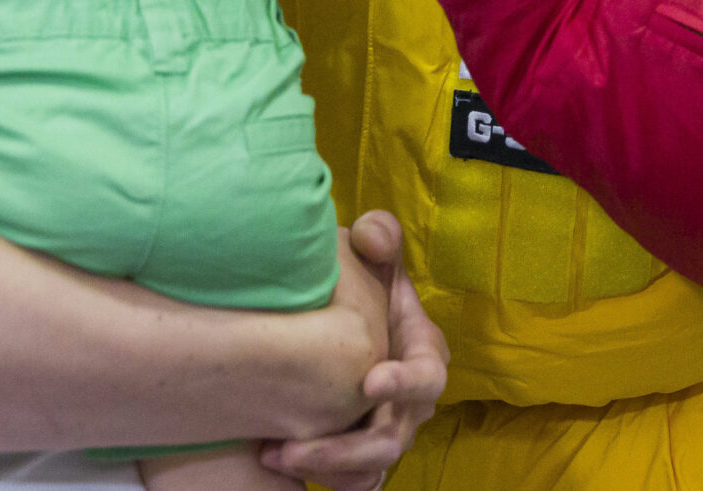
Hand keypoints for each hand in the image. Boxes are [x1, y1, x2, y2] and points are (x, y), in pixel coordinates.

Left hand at [264, 210, 446, 488]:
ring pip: (370, 470)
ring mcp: (387, 431)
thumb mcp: (370, 252)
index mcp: (423, 352)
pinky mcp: (363, 454)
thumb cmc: (360, 281)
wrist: (336, 317)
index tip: (370, 383)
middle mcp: (410, 402)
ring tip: (273, 457)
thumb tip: (374, 238)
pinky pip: (356, 483)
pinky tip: (281, 469)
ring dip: (325, 470)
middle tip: (292, 446)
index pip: (428, 375)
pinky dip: (327, 482)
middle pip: (392, 440)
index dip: (405, 382)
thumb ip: (378, 237)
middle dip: (345, 447)